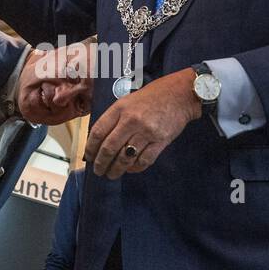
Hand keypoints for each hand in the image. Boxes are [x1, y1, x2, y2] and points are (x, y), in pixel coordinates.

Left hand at [83, 69, 199, 179]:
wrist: (179, 95)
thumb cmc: (151, 98)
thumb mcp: (127, 102)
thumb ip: (113, 119)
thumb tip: (98, 142)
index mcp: (120, 109)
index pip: (98, 132)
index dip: (90, 148)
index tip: (88, 157)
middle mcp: (131, 120)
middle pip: (109, 148)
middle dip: (101, 164)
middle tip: (98, 171)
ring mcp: (146, 132)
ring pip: (125, 158)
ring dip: (116, 170)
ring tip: (112, 174)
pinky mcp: (161, 141)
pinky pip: (144, 161)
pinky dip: (135, 168)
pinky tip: (130, 169)